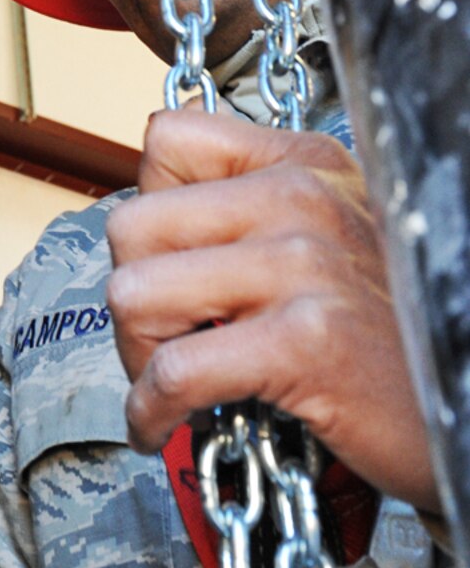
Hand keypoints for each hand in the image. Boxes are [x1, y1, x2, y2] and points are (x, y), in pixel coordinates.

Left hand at [105, 113, 436, 512]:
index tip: (170, 261)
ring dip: (136, 356)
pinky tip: (164, 426)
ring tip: (170, 383)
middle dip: (130, 296)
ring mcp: (305, 265)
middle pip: (132, 225)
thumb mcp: (330, 237)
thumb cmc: (388, 336)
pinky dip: (150, 411)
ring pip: (135, 294)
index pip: (168, 141)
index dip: (150, 208)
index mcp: (305, 163)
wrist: (462, 407)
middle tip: (161, 342)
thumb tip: (147, 218)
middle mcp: (304, 197)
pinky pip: (173, 372)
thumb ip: (251, 210)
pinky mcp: (305, 343)